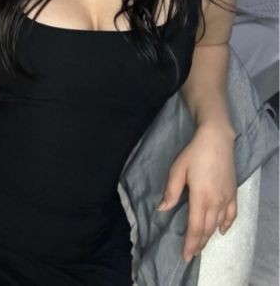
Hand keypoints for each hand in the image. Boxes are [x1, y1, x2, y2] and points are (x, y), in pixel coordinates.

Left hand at [155, 123, 236, 262]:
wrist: (216, 139)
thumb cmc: (194, 153)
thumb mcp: (177, 170)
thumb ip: (171, 191)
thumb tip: (162, 209)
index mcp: (200, 197)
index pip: (195, 227)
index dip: (190, 243)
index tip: (185, 256)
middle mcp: (216, 202)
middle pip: (207, 229)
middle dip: (198, 243)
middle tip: (191, 253)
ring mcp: (227, 198)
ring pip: (218, 224)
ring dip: (209, 235)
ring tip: (201, 244)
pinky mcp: (233, 192)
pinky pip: (232, 215)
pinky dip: (226, 225)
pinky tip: (221, 230)